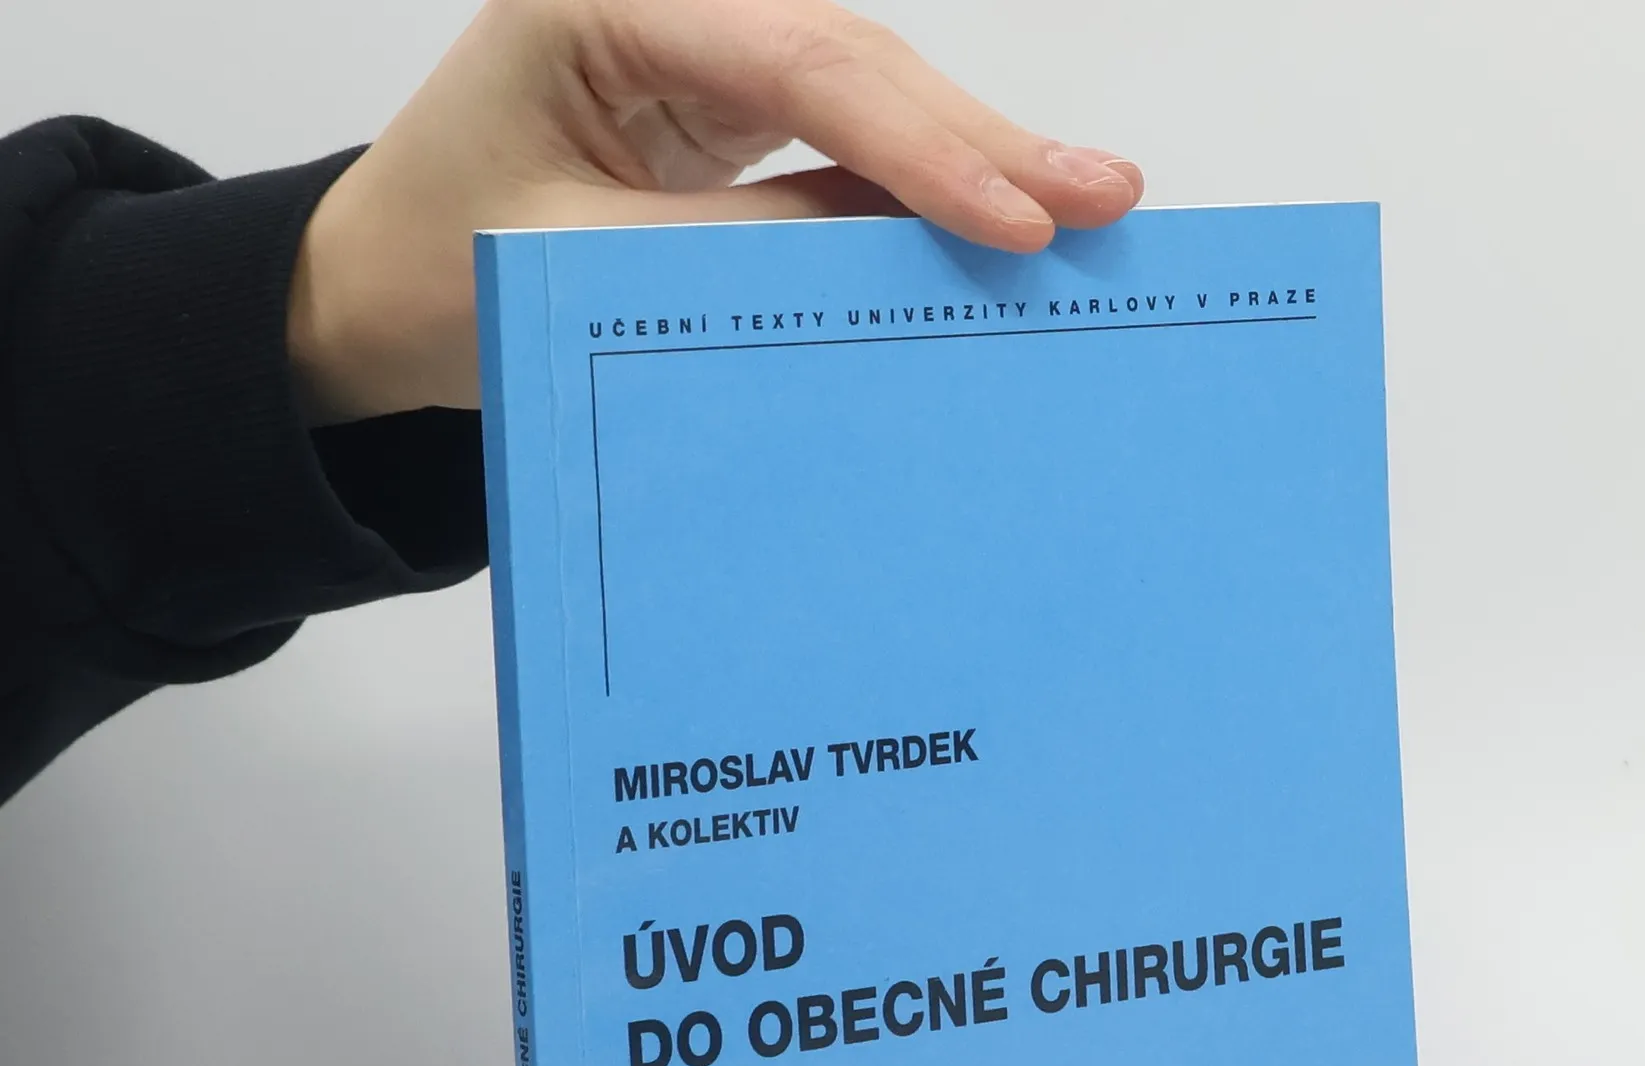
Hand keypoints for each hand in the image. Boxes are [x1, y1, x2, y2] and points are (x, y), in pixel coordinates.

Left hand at [288, 0, 1143, 422]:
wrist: (376, 294)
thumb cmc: (439, 272)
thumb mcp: (584, 269)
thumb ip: (739, 254)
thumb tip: (899, 266)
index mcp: (605, 4)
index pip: (799, 63)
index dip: (919, 145)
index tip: (1016, 219)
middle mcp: (669, 7)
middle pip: (855, 61)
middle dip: (979, 139)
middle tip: (1105, 196)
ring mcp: (704, 54)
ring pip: (866, 97)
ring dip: (970, 160)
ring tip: (1084, 208)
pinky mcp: (726, 114)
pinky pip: (843, 147)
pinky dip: (918, 196)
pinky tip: (997, 224)